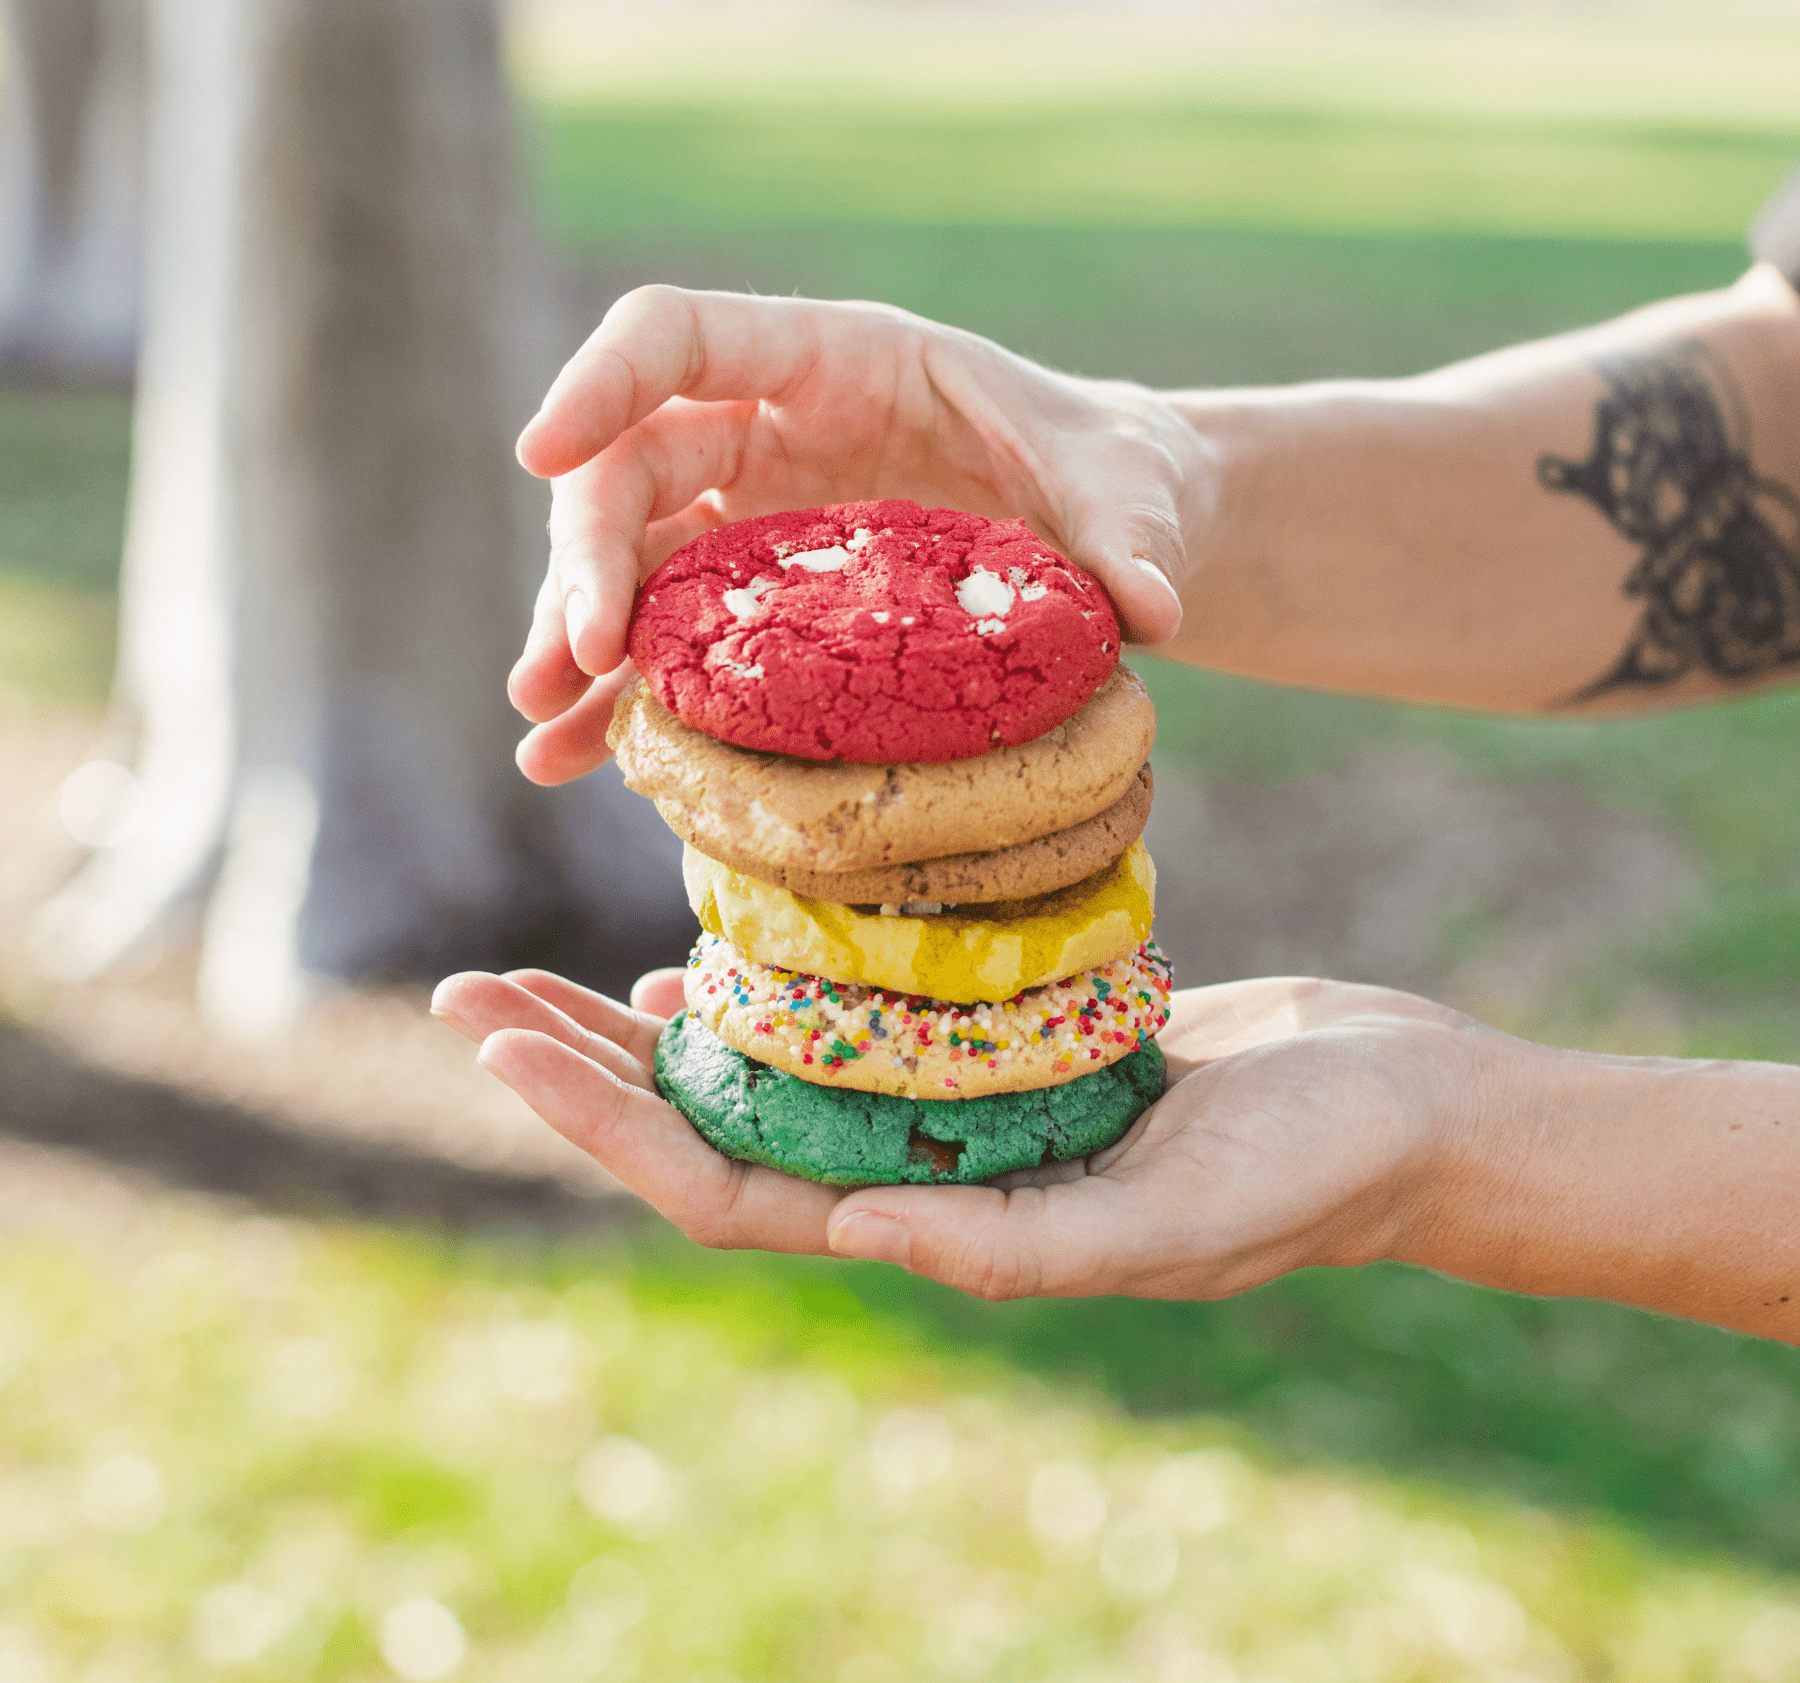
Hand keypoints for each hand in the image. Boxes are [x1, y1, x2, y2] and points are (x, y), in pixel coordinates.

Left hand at [429, 967, 1495, 1300]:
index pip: (729, 1187)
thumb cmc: (1312, 1169)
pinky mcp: (996, 1039)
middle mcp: (929, 1172)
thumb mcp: (1174, 1221)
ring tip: (542, 974)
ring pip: (762, 1073)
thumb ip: (1020, 1244)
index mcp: (945, 1228)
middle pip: (711, 1129)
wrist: (1399, 1100)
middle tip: (467, 996)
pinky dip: (762, 985)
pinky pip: (846, 1017)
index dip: (605, 1123)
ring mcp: (956, 1108)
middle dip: (582, 1071)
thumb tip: (854, 1233)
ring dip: (646, 1030)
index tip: (501, 1038)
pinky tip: (700, 951)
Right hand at [508, 287, 1205, 783]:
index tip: (538, 453)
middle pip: (633, 467)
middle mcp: (771, 431)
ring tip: (543, 732)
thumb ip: (1125, 538)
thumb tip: (1147, 610)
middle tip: (578, 654)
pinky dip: (626, 698)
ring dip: (580, 641)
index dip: (600, 380)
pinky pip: (673, 640)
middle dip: (590, 555)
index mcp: (838, 359)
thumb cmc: (1109, 478)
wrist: (1107, 537)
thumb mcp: (1124, 493)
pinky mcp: (761, 602)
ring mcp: (757, 517)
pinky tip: (575, 760)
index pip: (680, 337)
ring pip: (634, 562)